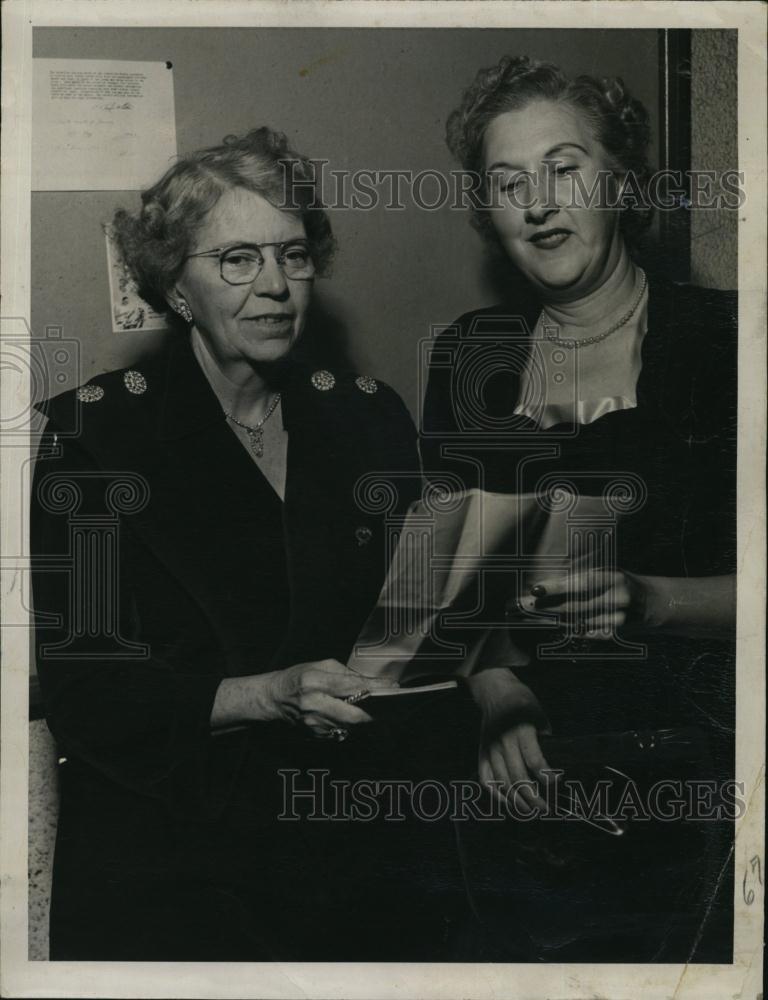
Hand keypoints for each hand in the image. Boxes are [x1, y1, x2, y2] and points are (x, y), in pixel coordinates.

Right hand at [265, 659, 396, 737]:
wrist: (274, 698)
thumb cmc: (298, 677)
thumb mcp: (319, 666)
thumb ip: (345, 673)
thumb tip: (370, 683)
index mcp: (314, 682)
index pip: (351, 686)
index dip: (375, 687)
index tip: (393, 686)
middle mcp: (314, 705)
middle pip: (354, 715)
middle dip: (376, 711)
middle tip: (394, 706)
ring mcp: (314, 723)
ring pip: (351, 725)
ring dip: (368, 719)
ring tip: (385, 711)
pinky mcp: (315, 734)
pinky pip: (342, 731)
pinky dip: (354, 724)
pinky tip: (363, 717)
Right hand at [466, 668, 551, 815]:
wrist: (495, 693)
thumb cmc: (523, 704)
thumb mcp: (541, 716)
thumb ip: (546, 741)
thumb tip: (555, 767)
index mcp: (522, 729)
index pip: (534, 760)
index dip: (547, 778)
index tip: (556, 786)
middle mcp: (504, 741)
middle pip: (518, 777)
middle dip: (534, 798)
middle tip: (545, 808)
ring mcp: (490, 748)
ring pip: (503, 783)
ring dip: (518, 802)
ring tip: (531, 811)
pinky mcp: (482, 754)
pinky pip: (486, 781)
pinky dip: (497, 796)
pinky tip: (509, 804)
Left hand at [523, 567, 647, 635]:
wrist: (649, 603)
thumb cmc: (620, 581)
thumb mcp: (607, 571)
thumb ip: (584, 576)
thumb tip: (548, 582)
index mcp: (614, 578)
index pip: (581, 584)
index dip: (557, 588)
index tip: (535, 589)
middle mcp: (617, 600)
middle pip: (573, 606)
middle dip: (544, 607)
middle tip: (520, 605)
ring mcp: (616, 621)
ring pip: (574, 622)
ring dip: (548, 619)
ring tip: (527, 614)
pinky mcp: (613, 635)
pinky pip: (582, 633)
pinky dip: (563, 628)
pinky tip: (548, 623)